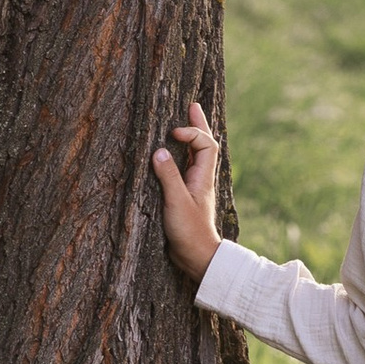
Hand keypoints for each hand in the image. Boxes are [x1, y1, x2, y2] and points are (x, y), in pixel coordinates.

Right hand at [152, 98, 223, 280]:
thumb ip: (168, 176)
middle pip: (204, 145)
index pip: (206, 144)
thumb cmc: (190, 231)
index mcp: (203, 177)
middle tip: (192, 106)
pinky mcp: (186, 197)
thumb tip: (159, 150)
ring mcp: (195, 187)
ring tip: (184, 122)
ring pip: (195, 156)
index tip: (173, 132)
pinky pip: (185, 168)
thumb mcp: (176, 202)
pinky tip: (174, 155)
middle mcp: (201, 178)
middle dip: (198, 125)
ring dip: (190, 139)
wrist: (198, 257)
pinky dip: (181, 156)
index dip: (193, 132)